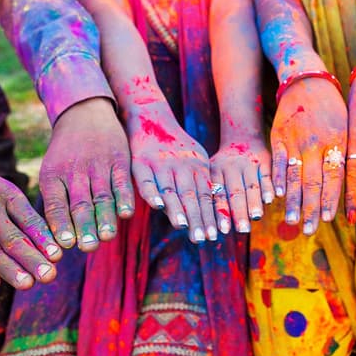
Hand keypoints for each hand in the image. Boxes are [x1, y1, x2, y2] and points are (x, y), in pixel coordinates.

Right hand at [0, 157, 60, 289]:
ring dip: (10, 269)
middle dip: (32, 259)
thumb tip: (50, 251)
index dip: (44, 239)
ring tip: (28, 284)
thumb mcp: (0, 193)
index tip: (59, 257)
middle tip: (50, 276)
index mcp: (5, 194)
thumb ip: (22, 218)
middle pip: (12, 237)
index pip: (29, 219)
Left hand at [39, 97, 134, 251]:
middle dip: (84, 227)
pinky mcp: (118, 160)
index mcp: (53, 175)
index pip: (56, 204)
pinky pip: (122, 182)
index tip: (66, 244)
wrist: (84, 113)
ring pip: (102, 196)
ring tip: (107, 237)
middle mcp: (74, 171)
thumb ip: (56, 200)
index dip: (61, 224)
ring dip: (105, 218)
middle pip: (80, 203)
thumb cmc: (65, 152)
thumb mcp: (52, 171)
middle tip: (88, 248)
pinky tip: (126, 215)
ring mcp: (98, 164)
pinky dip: (125, 199)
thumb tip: (57, 240)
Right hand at [127, 103, 216, 242]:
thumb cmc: (176, 146)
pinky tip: (158, 206)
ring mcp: (161, 164)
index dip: (210, 215)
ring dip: (178, 210)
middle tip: (203, 239)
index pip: (206, 195)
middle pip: (191, 196)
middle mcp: (181, 166)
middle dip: (197, 218)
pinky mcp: (140, 163)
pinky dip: (152, 193)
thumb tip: (214, 211)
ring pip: (171, 190)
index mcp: (197, 166)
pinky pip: (147, 181)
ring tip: (184, 227)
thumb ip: (202, 182)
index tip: (215, 235)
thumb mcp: (195, 158)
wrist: (151, 117)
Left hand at [210, 137, 273, 233]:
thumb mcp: (212, 173)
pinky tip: (270, 200)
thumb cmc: (224, 166)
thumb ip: (210, 195)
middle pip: (235, 192)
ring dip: (254, 202)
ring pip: (251, 185)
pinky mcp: (264, 160)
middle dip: (239, 212)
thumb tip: (204, 226)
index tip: (223, 231)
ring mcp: (248, 163)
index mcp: (215, 172)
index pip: (217, 195)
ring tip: (256, 218)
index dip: (221, 214)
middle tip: (242, 230)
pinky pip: (266, 175)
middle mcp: (230, 167)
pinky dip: (268, 188)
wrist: (242, 137)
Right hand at [271, 78, 347, 235]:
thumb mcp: (345, 129)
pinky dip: (276, 179)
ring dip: (292, 201)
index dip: (331, 200)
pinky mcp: (278, 137)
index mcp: (336, 142)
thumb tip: (348, 189)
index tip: (329, 220)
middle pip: (313, 182)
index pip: (334, 178)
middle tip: (309, 230)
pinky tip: (275, 195)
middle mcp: (315, 143)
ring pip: (294, 176)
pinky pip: (277, 162)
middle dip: (311, 209)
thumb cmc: (333, 108)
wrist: (307, 81)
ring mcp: (294, 140)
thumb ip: (343, 157)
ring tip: (291, 220)